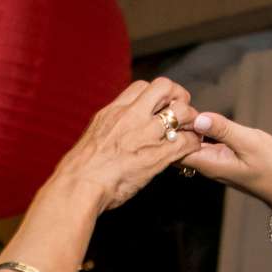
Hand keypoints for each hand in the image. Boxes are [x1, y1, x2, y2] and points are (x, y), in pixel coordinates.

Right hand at [46, 79, 201, 211]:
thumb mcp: (94, 136)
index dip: (155, 94)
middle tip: (180, 111)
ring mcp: (146, 134)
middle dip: (178, 95)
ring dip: (190, 119)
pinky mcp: (157, 156)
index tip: (159, 106)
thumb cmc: (80, 170)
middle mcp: (132, 116)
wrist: (79, 185)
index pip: (141, 87)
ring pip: (181, 111)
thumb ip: (109, 129)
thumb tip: (113, 132)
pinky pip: (185, 141)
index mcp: (114, 111)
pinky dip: (192, 143)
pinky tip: (190, 148)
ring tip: (189, 130)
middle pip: (164, 87)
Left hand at [175, 111, 271, 224]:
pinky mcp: (216, 156)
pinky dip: (193, 130)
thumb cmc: (270, 166)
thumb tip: (198, 118)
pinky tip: (194, 116)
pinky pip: (197, 142)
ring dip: (181, 126)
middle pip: (174, 146)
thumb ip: (223, 130)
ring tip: (180, 105)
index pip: (174, 148)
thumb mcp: (249, 142)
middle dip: (170, 126)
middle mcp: (203, 164)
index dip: (170, 128)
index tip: (174, 108)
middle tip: (174, 103)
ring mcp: (209, 161)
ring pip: (184, 144)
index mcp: (207, 163)